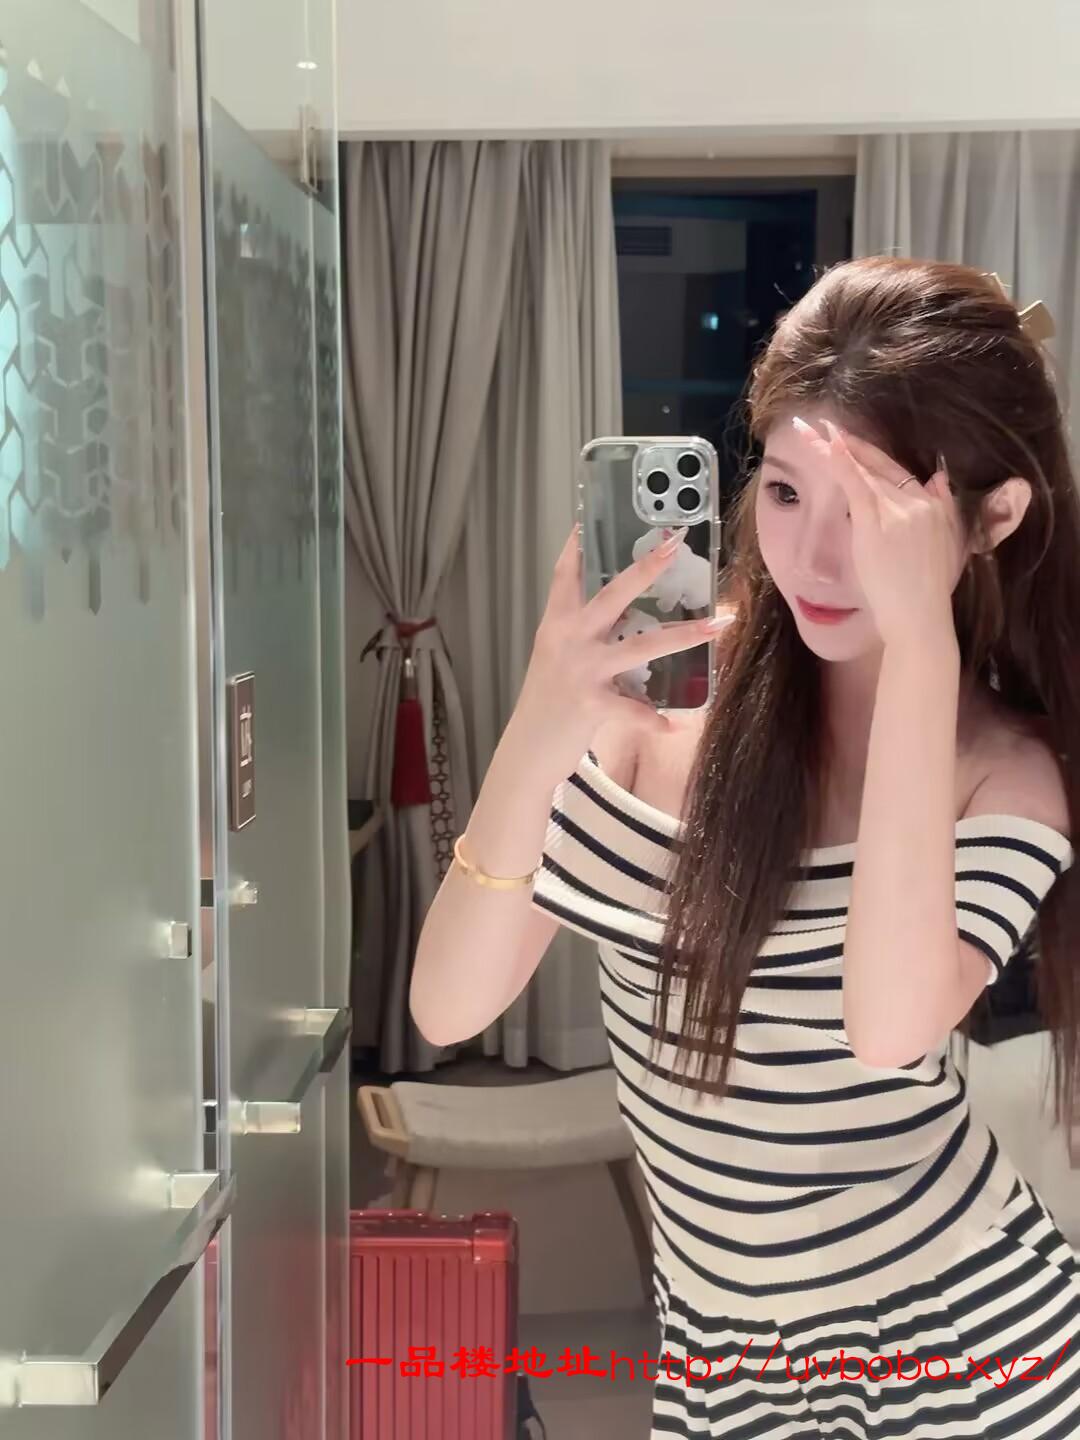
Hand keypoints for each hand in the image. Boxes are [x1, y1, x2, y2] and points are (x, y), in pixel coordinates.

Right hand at [513, 526, 733, 777]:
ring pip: (641, 645)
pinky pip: (633, 710)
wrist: (526, 749)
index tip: (590, 517)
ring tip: (717, 626)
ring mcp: (580, 669)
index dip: (578, 546)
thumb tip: (626, 615)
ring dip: (683, 635)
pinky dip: (654, 720)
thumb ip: (584, 634)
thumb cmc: (547, 703)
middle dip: (646, 569)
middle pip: (613, 595)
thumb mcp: (557, 658)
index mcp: (557, 624)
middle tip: (674, 544)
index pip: (565, 576)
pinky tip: (675, 726)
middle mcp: (567, 639)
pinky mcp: (591, 703)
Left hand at [792, 417, 963, 649]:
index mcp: (934, 506)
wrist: (920, 616)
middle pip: (879, 465)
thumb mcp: (948, 546)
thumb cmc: (927, 593)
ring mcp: (898, 509)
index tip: (851, 439)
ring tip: (807, 430)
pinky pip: (855, 482)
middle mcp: (920, 500)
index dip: (872, 454)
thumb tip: (940, 477)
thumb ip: (944, 509)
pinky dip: (841, 460)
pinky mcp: (877, 520)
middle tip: (823, 423)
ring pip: (861, 470)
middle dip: (850, 442)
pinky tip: (826, 443)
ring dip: (832, 448)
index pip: (898, 472)